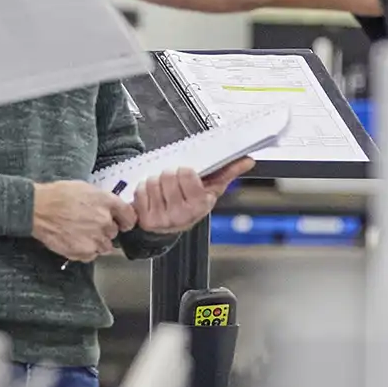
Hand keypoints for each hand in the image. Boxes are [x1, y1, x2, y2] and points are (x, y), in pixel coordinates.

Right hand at [32, 180, 135, 262]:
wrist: (38, 209)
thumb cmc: (56, 196)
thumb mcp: (85, 188)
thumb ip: (102, 200)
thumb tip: (110, 207)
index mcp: (106, 202)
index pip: (129, 216)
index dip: (126, 221)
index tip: (123, 223)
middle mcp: (104, 220)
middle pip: (114, 232)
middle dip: (104, 230)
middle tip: (88, 225)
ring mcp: (95, 237)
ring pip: (105, 246)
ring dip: (96, 242)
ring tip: (79, 234)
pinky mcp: (84, 251)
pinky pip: (92, 255)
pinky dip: (85, 251)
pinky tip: (73, 241)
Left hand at [131, 158, 251, 237]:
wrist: (174, 225)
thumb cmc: (193, 204)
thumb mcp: (211, 189)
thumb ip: (229, 172)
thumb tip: (248, 161)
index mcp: (199, 205)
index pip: (186, 173)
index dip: (185, 172)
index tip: (187, 177)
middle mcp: (181, 215)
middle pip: (168, 175)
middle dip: (170, 175)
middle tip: (174, 184)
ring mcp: (162, 219)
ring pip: (152, 181)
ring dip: (156, 182)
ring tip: (164, 192)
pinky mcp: (145, 220)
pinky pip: (140, 192)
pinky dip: (144, 191)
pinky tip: (154, 198)